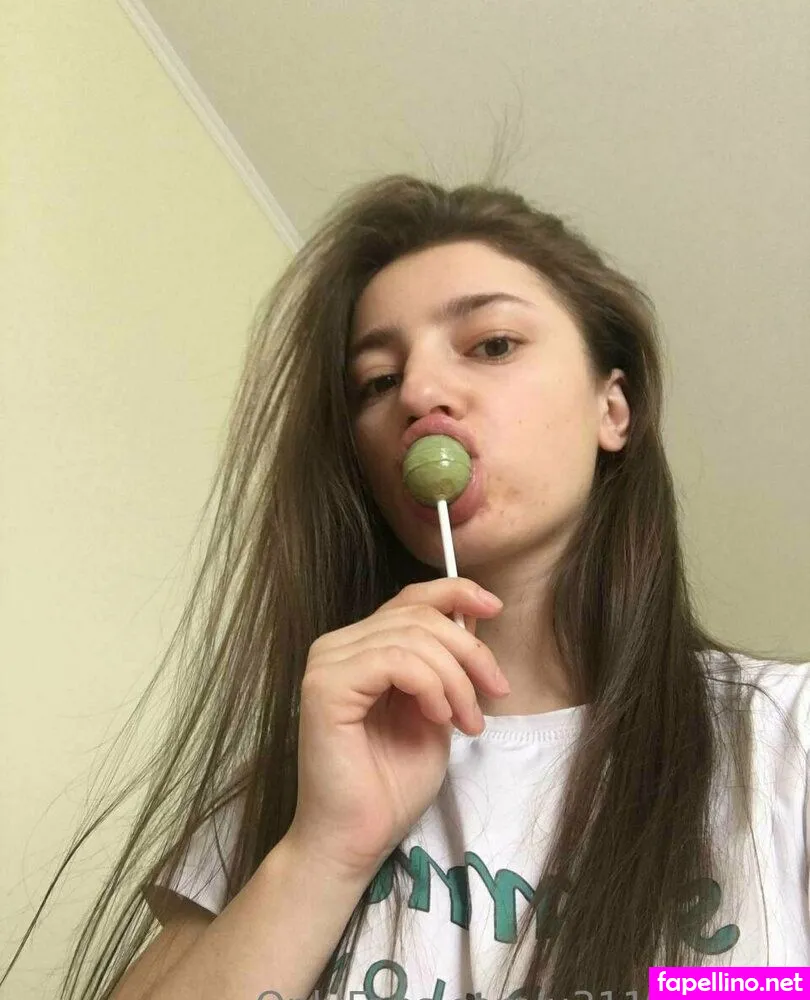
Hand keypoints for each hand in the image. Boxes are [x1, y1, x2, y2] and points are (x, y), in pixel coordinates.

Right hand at [283, 577, 508, 881]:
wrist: (357, 839)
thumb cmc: (392, 784)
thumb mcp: (438, 709)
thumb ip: (445, 664)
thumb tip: (471, 616)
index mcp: (360, 646)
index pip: (410, 598)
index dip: (456, 592)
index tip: (496, 607)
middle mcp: (337, 645)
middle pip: (418, 615)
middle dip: (469, 651)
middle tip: (495, 693)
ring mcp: (328, 663)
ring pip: (413, 637)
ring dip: (456, 678)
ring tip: (467, 722)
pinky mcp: (325, 687)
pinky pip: (395, 661)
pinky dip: (430, 685)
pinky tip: (439, 717)